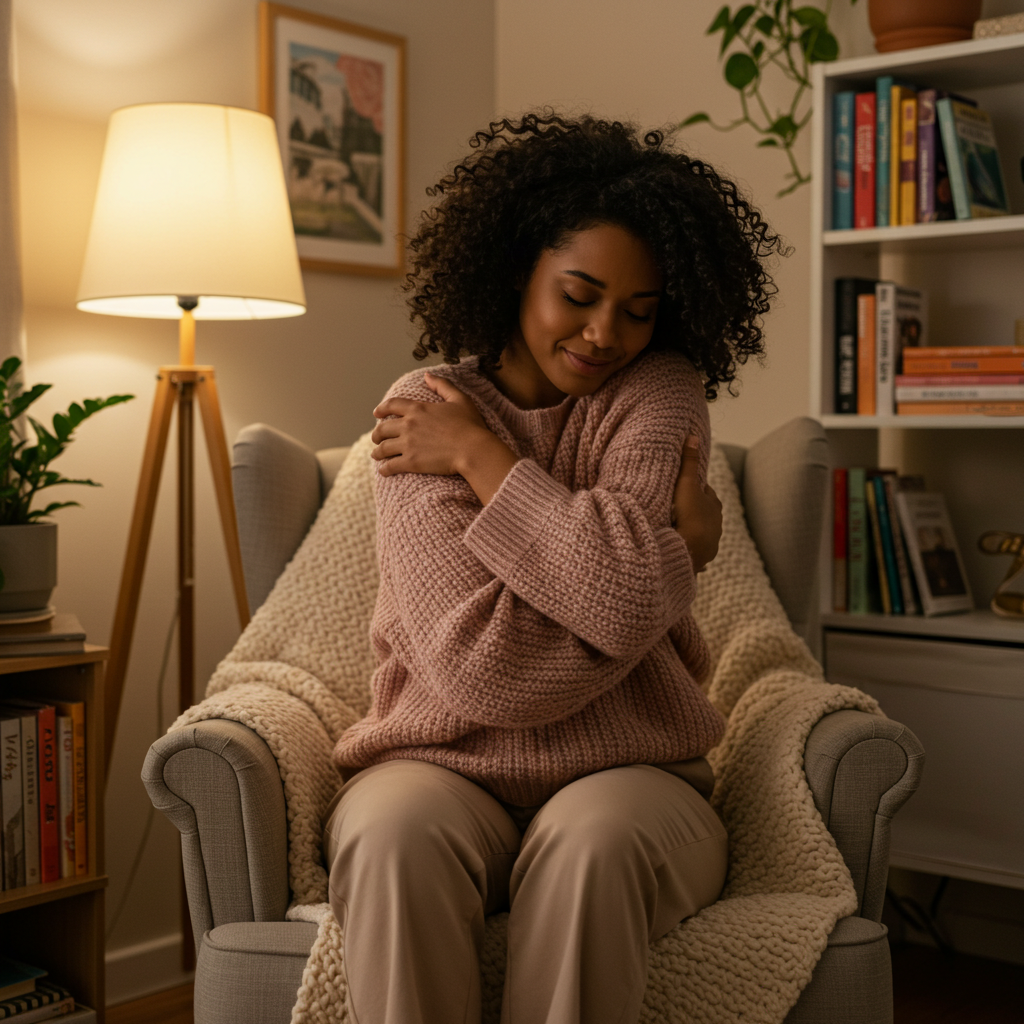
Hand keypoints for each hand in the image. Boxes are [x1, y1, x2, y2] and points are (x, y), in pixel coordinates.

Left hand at [371, 371, 491, 476]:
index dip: (381, 409)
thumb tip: (427, 376)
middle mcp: (408, 425)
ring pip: (383, 448)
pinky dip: (384, 469)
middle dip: (377, 434)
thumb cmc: (470, 425)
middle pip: (382, 429)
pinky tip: (384, 471)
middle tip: (376, 438)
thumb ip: (442, 385)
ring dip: (377, 452)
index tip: (377, 414)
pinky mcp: (411, 462)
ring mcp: (408, 444)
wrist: (473, 450)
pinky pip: (390, 466)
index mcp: (418, 408)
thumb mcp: (459, 399)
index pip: (391, 405)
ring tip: (376, 455)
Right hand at [673, 435, 721, 573]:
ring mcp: (711, 540)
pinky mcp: (703, 556)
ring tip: (678, 528)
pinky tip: (682, 549)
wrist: (691, 549)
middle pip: (704, 512)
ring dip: (693, 529)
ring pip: (702, 531)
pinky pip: (697, 550)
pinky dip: (691, 548)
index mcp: (714, 504)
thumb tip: (693, 436)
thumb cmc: (690, 515)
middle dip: (694, 509)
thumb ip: (689, 462)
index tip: (684, 486)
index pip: (705, 491)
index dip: (695, 488)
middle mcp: (717, 522)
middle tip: (677, 507)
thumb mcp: (687, 484)